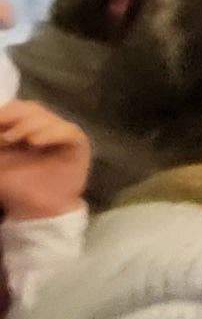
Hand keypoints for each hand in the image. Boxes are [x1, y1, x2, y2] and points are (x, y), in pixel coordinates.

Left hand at [0, 103, 92, 223]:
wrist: (37, 210)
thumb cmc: (15, 187)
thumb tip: (0, 133)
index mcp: (22, 127)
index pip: (13, 109)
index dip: (4, 113)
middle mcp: (42, 127)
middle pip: (30, 108)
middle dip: (12, 116)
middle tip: (2, 135)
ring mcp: (61, 134)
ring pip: (46, 117)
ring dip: (26, 125)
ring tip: (11, 139)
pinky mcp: (77, 144)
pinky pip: (67, 131)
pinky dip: (51, 133)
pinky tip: (35, 142)